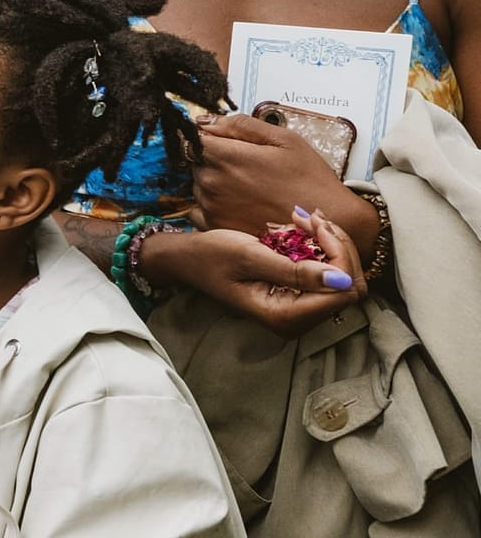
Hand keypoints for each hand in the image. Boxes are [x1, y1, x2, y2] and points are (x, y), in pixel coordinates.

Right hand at [141, 209, 364, 338]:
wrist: (189, 258)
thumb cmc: (212, 256)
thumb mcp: (249, 257)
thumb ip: (295, 271)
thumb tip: (340, 280)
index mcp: (284, 316)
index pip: (342, 291)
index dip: (339, 256)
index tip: (315, 224)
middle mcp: (297, 320)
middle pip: (348, 286)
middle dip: (338, 247)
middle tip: (312, 217)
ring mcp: (299, 309)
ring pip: (342, 278)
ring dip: (331, 243)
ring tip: (306, 218)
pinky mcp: (298, 296)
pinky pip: (328, 274)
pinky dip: (323, 247)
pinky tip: (305, 228)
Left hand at [190, 114, 380, 249]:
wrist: (327, 222)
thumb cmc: (310, 181)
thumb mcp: (283, 140)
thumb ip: (241, 125)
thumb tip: (206, 120)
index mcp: (225, 157)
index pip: (192, 137)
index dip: (208, 137)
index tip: (224, 141)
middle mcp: (212, 182)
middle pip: (194, 160)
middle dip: (213, 159)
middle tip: (247, 167)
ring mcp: (211, 207)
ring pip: (198, 184)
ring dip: (214, 182)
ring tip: (249, 188)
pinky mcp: (215, 227)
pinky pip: (199, 209)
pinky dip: (212, 205)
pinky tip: (239, 204)